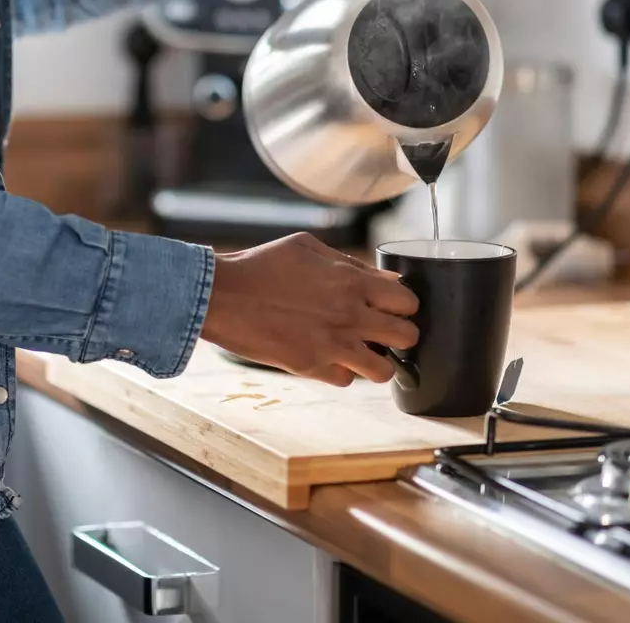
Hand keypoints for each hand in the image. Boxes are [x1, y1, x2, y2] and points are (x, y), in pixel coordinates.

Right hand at [201, 232, 418, 386]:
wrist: (221, 295)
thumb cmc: (261, 265)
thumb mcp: (308, 248)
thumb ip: (352, 264)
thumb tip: (388, 278)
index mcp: (351, 282)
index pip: (408, 302)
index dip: (403, 305)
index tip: (391, 307)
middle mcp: (349, 316)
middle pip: (407, 337)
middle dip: (400, 335)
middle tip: (382, 332)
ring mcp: (332, 345)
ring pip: (384, 371)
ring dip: (377, 362)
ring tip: (362, 352)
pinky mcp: (311, 367)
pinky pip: (346, 381)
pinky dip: (341, 372)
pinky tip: (328, 358)